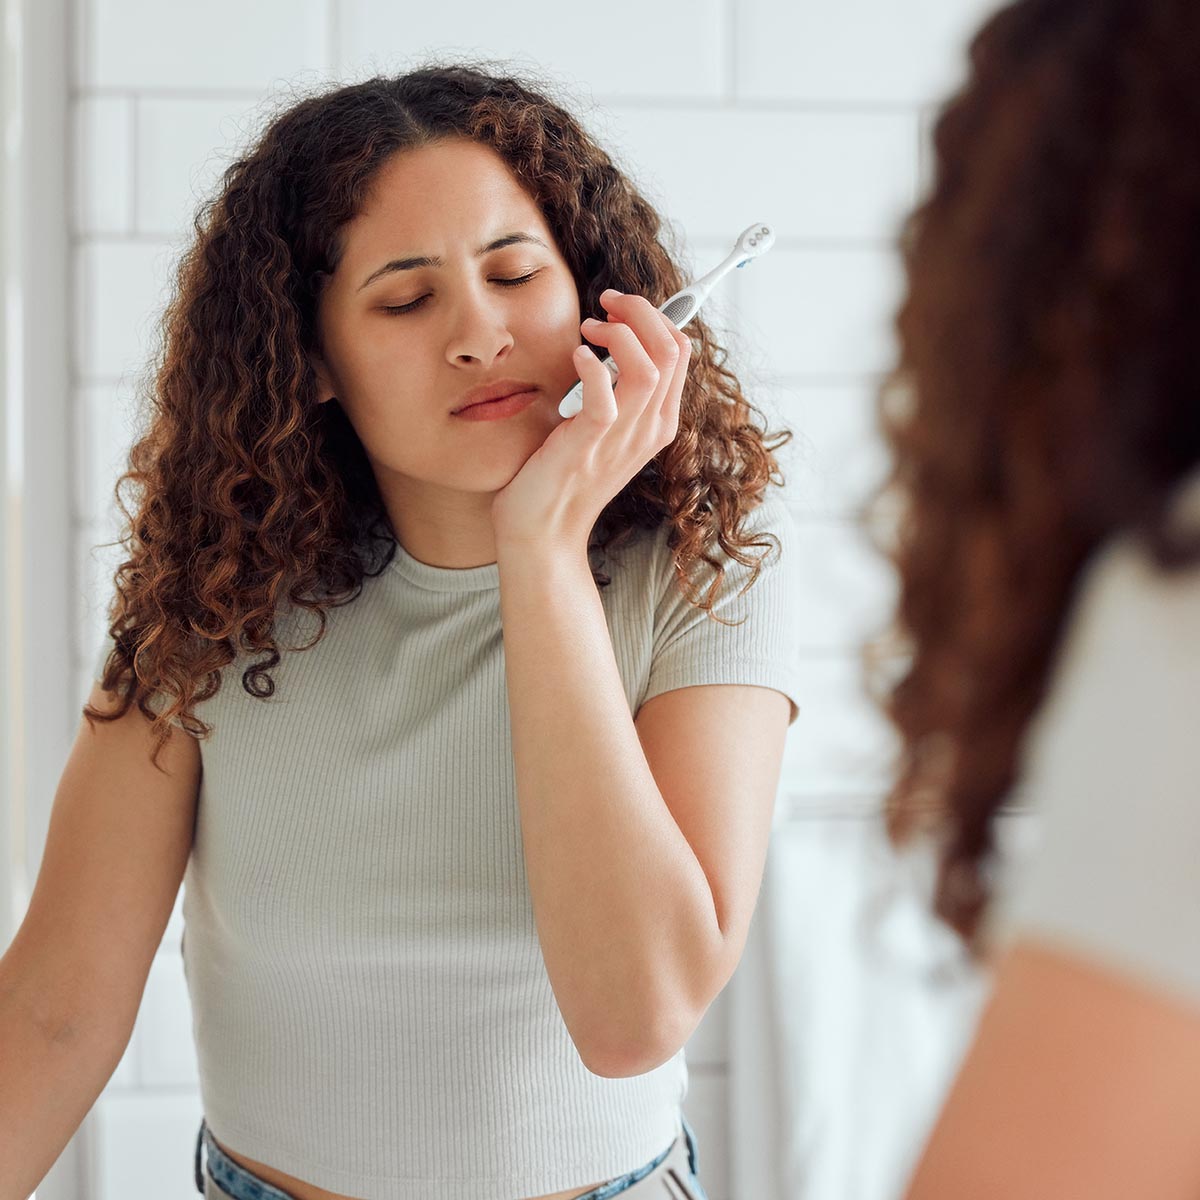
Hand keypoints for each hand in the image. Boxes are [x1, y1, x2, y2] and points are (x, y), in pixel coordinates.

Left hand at [490, 288, 690, 551]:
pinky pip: (606, 396)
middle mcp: (650, 428)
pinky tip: (575, 356)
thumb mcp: (603, 429)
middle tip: (605, 305)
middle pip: (672, 350)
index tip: (617, 309)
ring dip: (620, 333)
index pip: (679, 351)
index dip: (652, 316)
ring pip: (650, 366)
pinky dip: (591, 366)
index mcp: (658, 422)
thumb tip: (611, 342)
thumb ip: (617, 391)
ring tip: (589, 330)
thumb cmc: (563, 475)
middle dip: (641, 311)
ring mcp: (624, 438)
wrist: (542, 531)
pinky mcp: (590, 444)